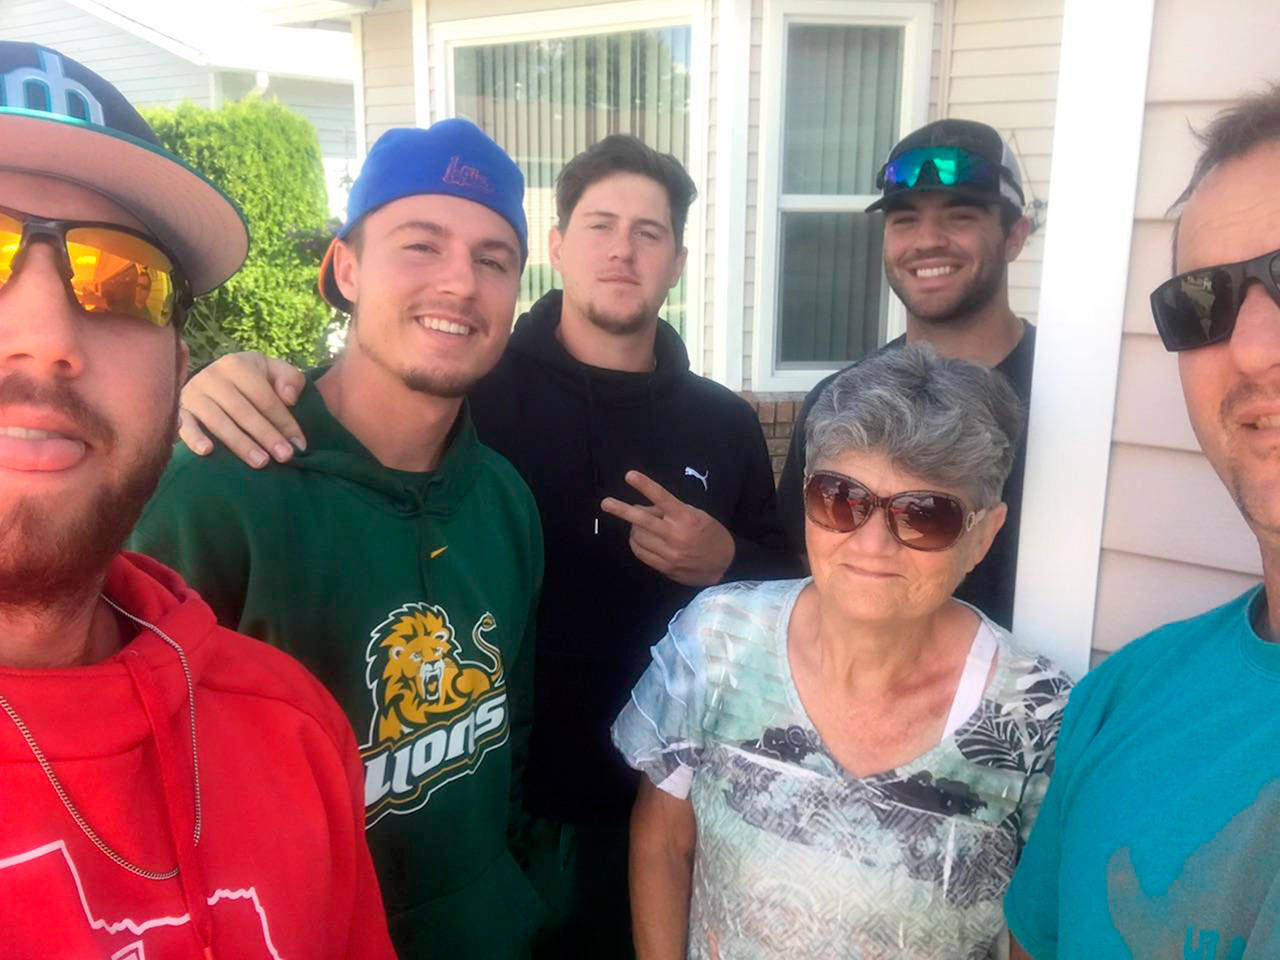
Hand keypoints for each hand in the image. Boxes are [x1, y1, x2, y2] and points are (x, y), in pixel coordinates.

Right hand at [179, 352, 307, 467]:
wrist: (214, 377)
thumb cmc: (252, 378)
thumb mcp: (273, 370)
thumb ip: (289, 379)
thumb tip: (289, 398)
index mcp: (237, 365)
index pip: (265, 398)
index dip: (284, 422)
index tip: (299, 444)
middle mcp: (212, 376)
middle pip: (243, 411)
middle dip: (267, 435)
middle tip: (285, 456)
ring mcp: (193, 393)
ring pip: (218, 421)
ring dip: (240, 443)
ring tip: (261, 462)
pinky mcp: (180, 410)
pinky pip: (185, 425)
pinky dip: (194, 438)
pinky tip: (208, 452)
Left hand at [600, 471, 735, 586]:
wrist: (725, 564)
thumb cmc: (711, 534)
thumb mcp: (696, 515)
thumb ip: (671, 510)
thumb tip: (644, 508)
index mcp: (685, 517)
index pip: (662, 498)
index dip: (645, 485)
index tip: (630, 475)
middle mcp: (675, 534)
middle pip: (642, 520)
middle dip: (621, 510)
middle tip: (606, 503)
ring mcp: (669, 553)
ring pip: (638, 537)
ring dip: (633, 527)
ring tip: (636, 524)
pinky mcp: (665, 567)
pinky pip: (641, 553)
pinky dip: (635, 543)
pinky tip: (637, 538)